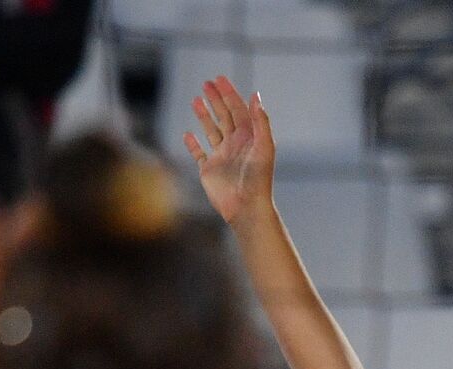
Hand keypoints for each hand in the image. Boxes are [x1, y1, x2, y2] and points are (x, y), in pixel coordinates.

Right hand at [183, 76, 274, 225]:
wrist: (246, 207)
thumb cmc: (258, 179)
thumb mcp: (264, 146)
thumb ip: (260, 121)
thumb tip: (255, 96)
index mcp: (248, 138)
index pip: (238, 110)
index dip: (229, 93)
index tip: (219, 79)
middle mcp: (235, 145)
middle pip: (224, 116)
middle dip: (216, 99)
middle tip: (207, 83)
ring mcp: (221, 157)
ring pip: (211, 131)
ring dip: (204, 115)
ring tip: (196, 99)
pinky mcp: (208, 170)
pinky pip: (199, 153)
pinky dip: (192, 144)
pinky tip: (188, 134)